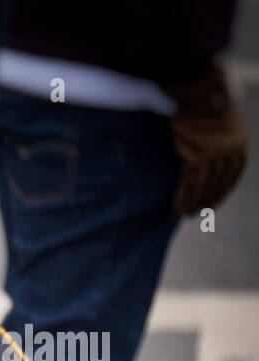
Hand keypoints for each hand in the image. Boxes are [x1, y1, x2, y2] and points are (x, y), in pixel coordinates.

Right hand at [165, 66, 247, 215]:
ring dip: (194, 202)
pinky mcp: (200, 157)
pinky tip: (178, 206)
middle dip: (209, 199)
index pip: (234, 173)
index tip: (214, 202)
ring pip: (205, 186)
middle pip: (220, 182)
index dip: (223, 190)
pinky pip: (191, 183)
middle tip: (197, 213)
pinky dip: (184, 197)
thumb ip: (217, 139)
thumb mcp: (216, 121)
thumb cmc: (200, 101)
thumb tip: (206, 158)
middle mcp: (232, 150)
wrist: (193, 89)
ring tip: (185, 213)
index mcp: (240, 141)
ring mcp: (217, 154)